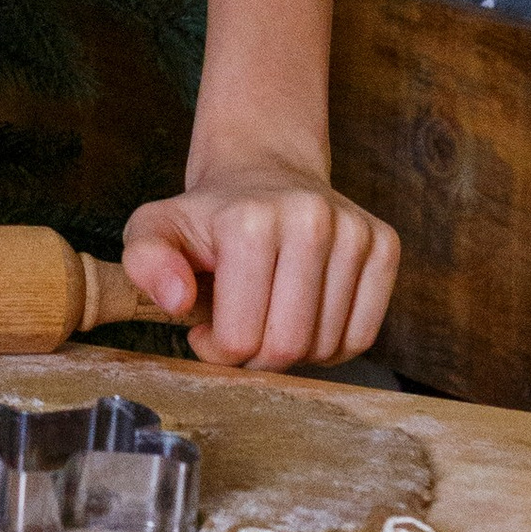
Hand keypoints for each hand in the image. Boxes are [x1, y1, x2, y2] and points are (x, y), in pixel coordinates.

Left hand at [123, 160, 398, 371]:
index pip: (239, 339)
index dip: (216, 350)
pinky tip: (305, 318)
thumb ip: (145, 263)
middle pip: (287, 347)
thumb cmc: (207, 217)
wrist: (264, 173)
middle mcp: (310, 219)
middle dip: (256, 358)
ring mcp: (354, 230)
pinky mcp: (384, 244)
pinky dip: (332, 346)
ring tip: (270, 316)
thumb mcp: (154, 230)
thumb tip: (178, 301)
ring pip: (327, 348)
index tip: (206, 327)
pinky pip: (363, 336)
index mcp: (249, 221)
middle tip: (240, 329)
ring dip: (295, 352)